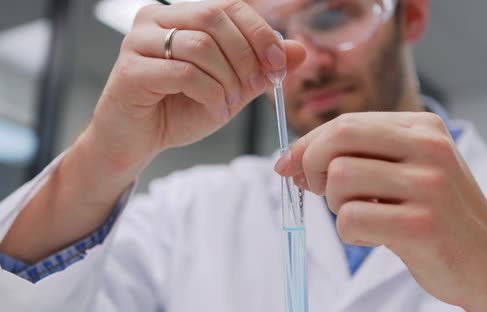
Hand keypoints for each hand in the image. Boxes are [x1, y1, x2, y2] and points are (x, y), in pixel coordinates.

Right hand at [90, 0, 304, 171]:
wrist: (139, 140)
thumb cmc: (180, 109)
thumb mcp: (231, 87)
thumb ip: (260, 68)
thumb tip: (299, 50)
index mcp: (180, 15)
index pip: (229, 6)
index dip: (259, 32)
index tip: (279, 64)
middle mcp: (155, 19)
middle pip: (213, 18)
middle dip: (245, 55)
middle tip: (253, 86)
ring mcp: (138, 42)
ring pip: (200, 46)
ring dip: (226, 79)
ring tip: (229, 103)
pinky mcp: (130, 70)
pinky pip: (184, 73)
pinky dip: (209, 94)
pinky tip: (213, 109)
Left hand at [274, 112, 486, 310]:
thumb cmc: (439, 213)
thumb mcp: (408, 169)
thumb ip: (359, 156)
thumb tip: (292, 159)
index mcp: (423, 128)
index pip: (346, 123)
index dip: (308, 144)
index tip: (290, 164)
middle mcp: (428, 148)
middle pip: (338, 139)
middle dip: (312, 165)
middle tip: (319, 189)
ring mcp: (427, 185)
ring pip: (339, 179)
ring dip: (337, 205)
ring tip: (364, 215)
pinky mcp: (421, 225)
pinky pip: (350, 220)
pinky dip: (350, 233)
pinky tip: (376, 236)